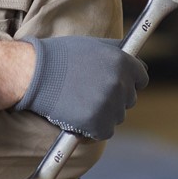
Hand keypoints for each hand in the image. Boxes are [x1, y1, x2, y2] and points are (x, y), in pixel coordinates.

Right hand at [14, 36, 148, 139]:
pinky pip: (104, 132)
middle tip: (91, 93)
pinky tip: (79, 118)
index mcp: (122, 62)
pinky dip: (93, 129)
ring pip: (117, 116)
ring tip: (81, 103)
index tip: (114, 84)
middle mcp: (120, 84)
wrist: (35, 74)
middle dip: (114, 98)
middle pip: (129, 99)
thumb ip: (119, 54)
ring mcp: (109, 105)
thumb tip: (142, 65)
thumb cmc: (61, 57)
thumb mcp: (94, 46)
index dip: (128, 81)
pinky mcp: (97, 124)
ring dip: (103, 114)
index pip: (141, 79)